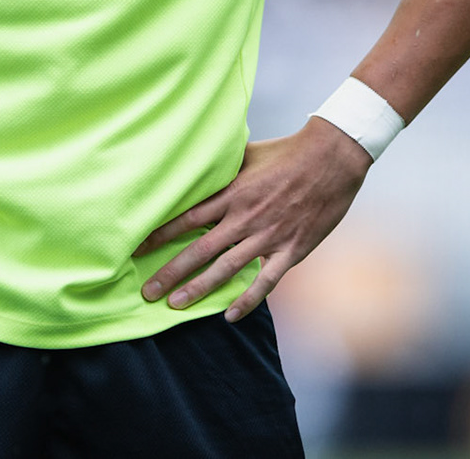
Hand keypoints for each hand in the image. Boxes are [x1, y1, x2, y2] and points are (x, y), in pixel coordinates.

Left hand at [136, 117, 369, 321]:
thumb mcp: (247, 153)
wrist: (332, 159)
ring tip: (175, 305)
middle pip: (199, 249)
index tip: (137, 249)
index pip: (187, 219)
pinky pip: (265, 281)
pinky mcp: (291, 250)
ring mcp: (268, 236)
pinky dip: (248, 300)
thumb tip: (197, 163)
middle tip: (147, 292)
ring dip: (199, 288)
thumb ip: (222, 166)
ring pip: (226, 269)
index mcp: (232, 193)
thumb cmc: (287, 152)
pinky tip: (230, 317)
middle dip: (170, 272)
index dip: (160, 235)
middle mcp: (244, 217)